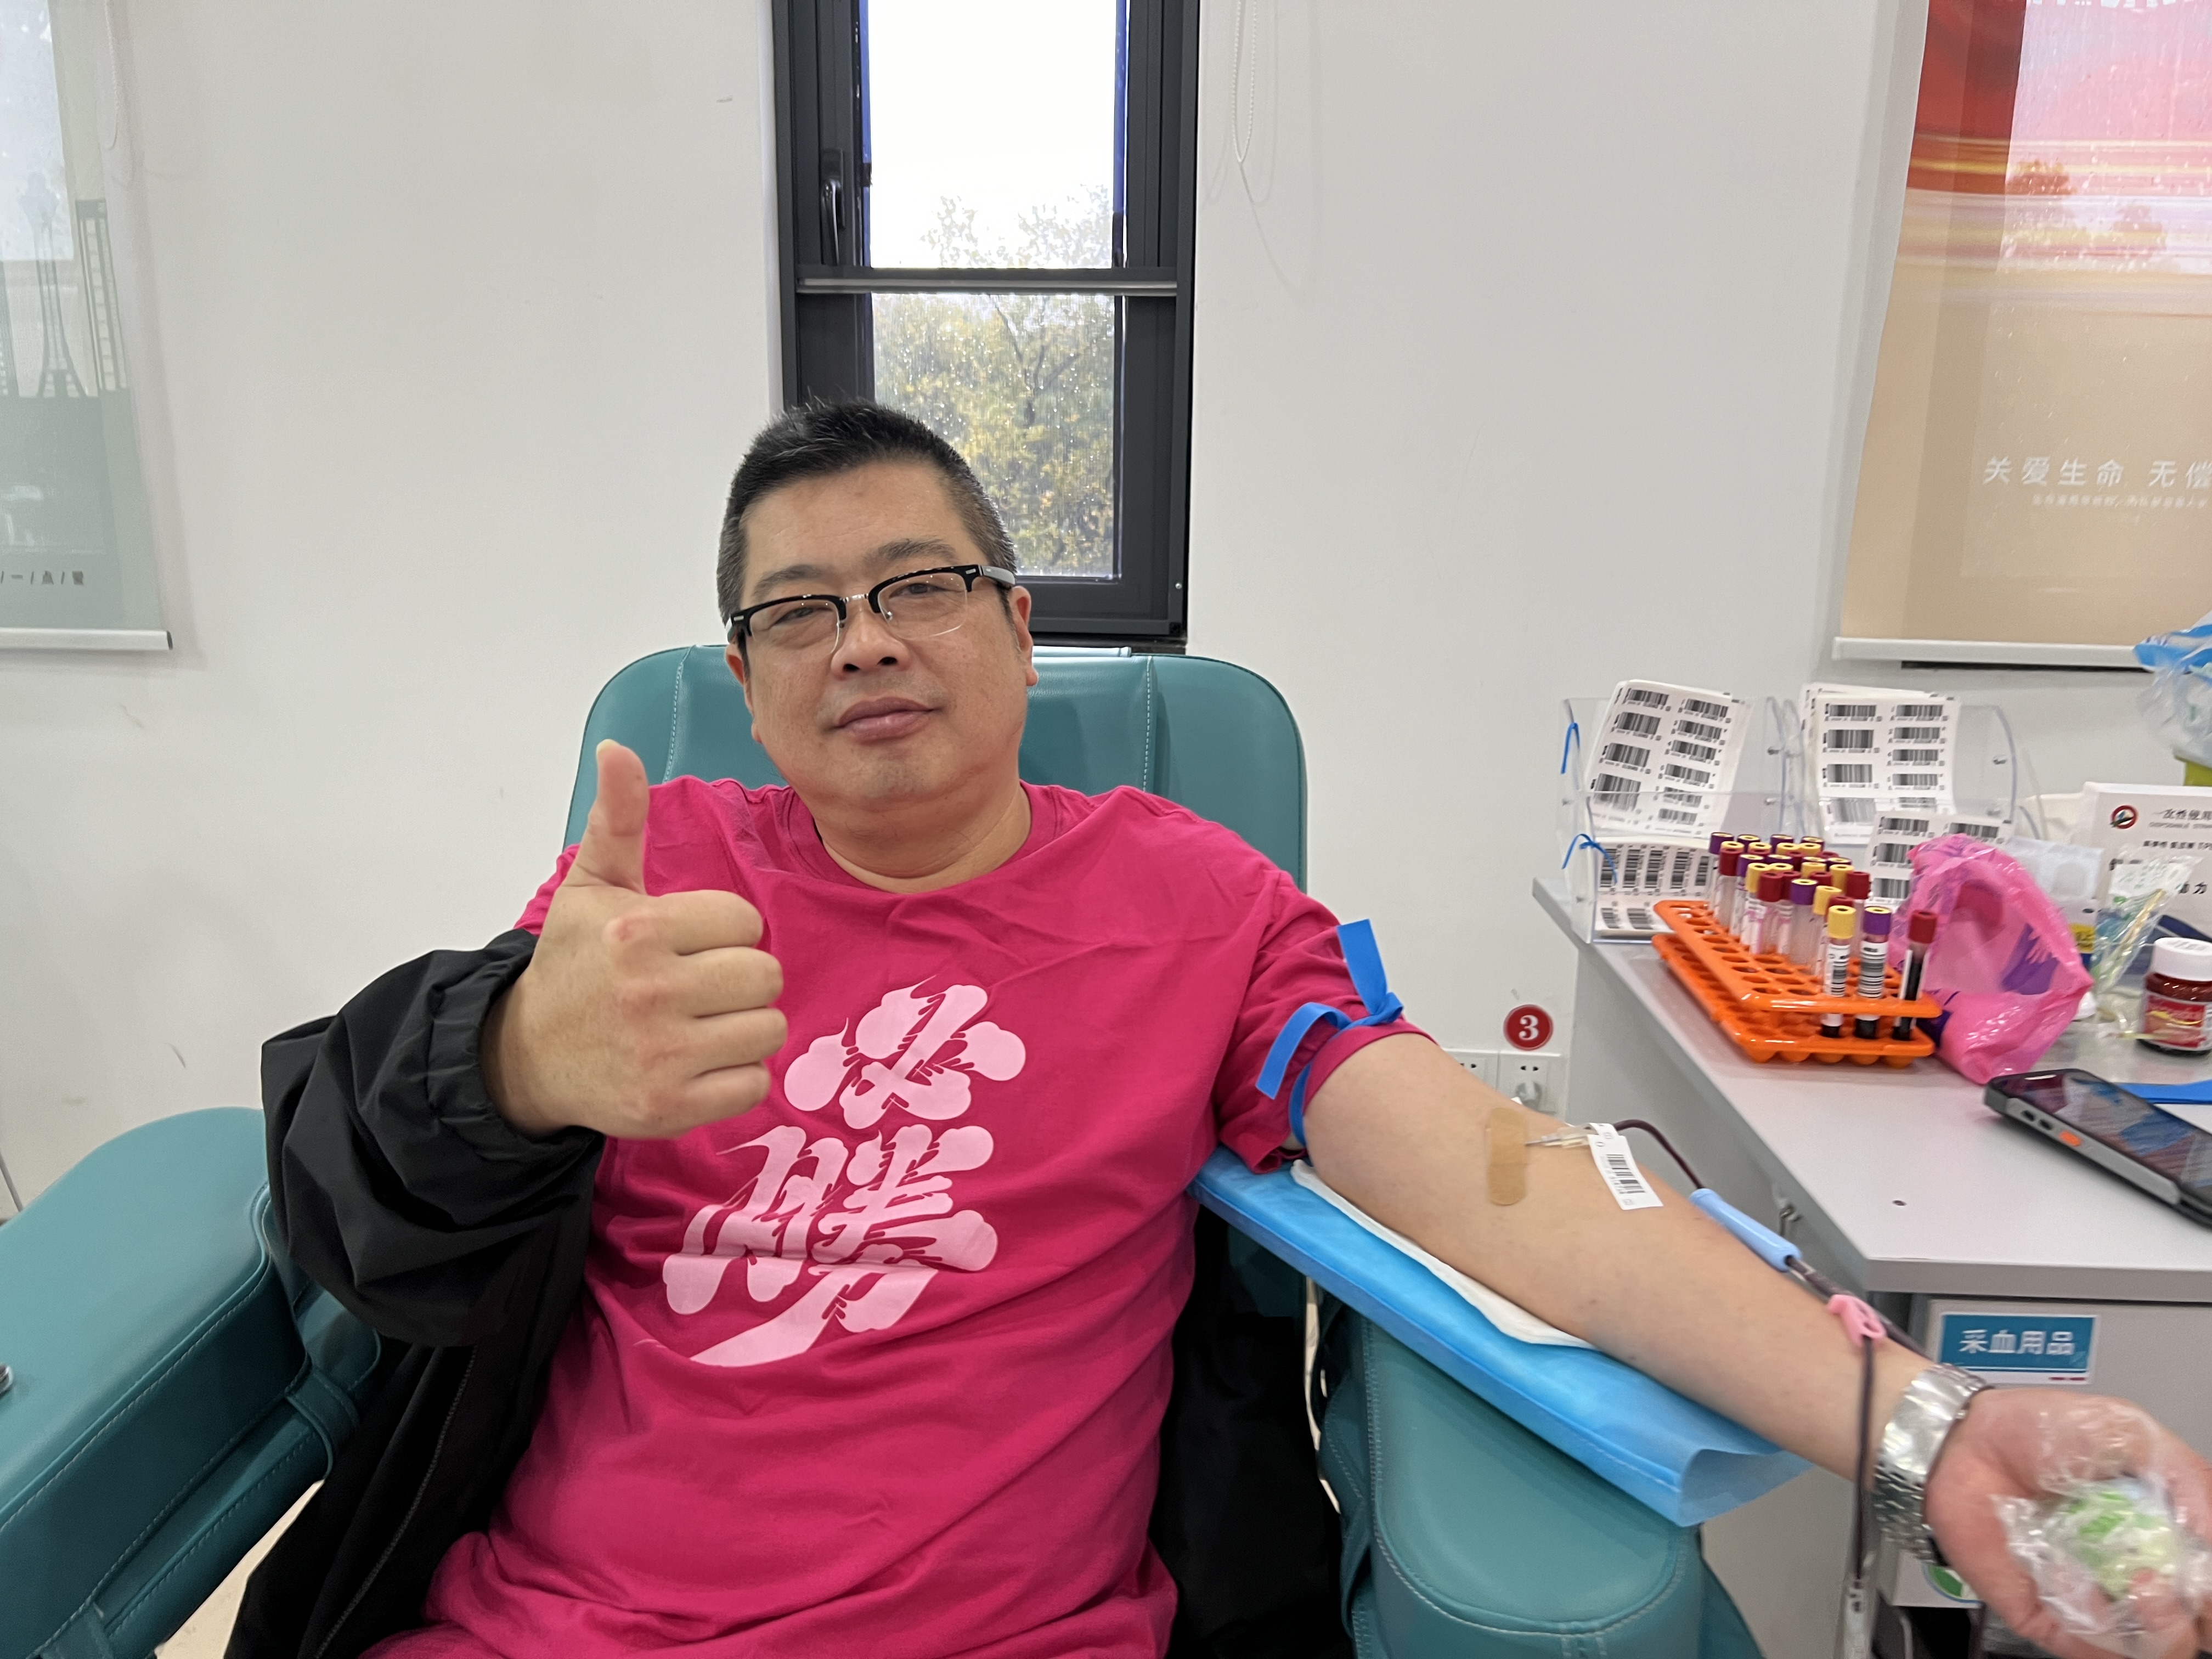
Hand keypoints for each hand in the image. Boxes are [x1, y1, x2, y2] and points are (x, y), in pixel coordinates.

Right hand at [483, 740, 786, 1138]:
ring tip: (700, 1023)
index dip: (723, 930)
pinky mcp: (671, 1107)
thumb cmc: (574, 965)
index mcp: (637, 931)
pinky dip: (735, 1077)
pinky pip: (753, 1084)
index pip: (744, 920)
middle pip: (765, 975)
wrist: (529, 1056)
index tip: (687, 943)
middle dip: (740, 979)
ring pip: (767, 1029)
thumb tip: (616, 747)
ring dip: (743, 1028)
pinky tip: (698, 1063)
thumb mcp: (592, 885)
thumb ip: (618, 817)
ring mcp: (662, 1054)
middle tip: (700, 986)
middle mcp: (651, 992)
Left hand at [1927, 1387, 2211, 1657]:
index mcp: (2165, 1538)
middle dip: (2192, 1614)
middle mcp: (2136, 1577)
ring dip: (2159, 1629)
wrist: (1966, 1441)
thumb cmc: (2040, 1432)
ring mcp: (2096, 1603)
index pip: (2208, 1589)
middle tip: (2168, 1578)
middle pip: (2191, 1629)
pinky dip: (2094, 1626)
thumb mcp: (2128, 1431)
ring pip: (2151, 1651)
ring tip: (2141, 1586)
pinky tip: (2081, 1584)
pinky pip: (2087, 1647)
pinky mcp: (2050, 1619)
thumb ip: (2184, 1476)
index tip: (2204, 1571)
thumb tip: (2211, 1532)